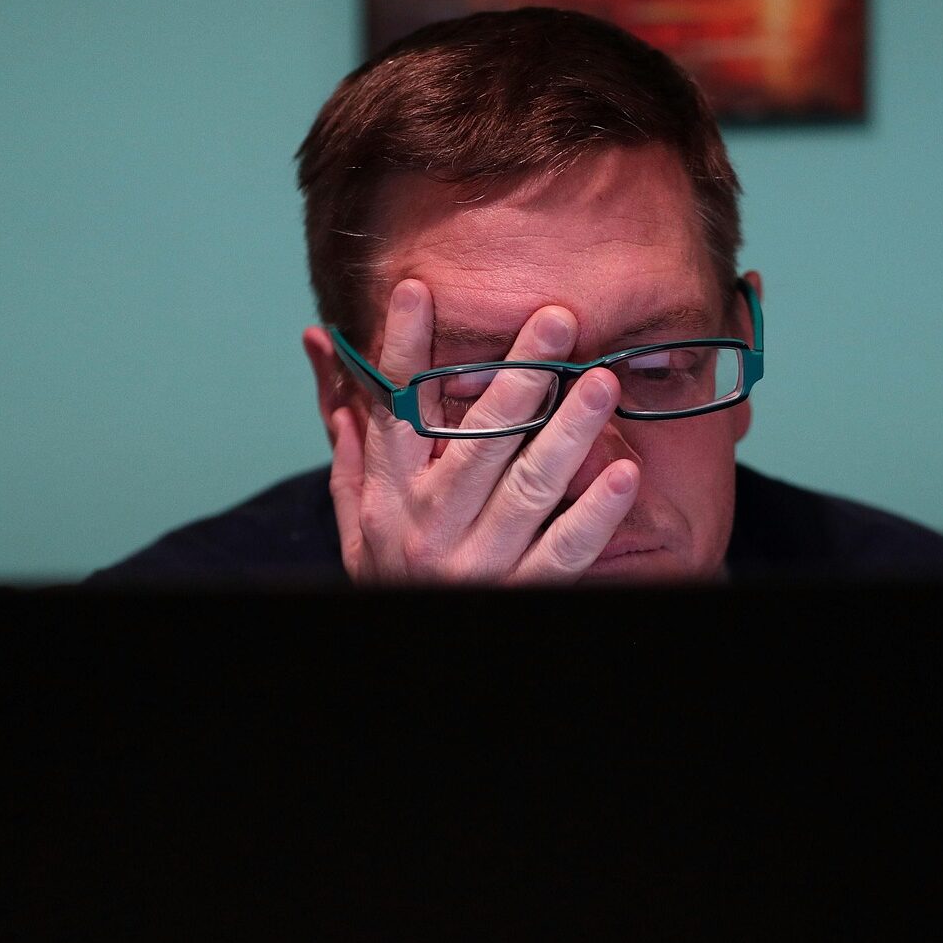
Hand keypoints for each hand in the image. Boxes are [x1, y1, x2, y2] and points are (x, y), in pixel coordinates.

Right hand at [326, 279, 640, 583]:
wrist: (414, 652)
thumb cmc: (392, 567)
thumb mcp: (357, 505)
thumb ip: (349, 426)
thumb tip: (320, 340)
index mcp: (388, 498)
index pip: (395, 413)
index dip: (403, 351)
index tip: (417, 290)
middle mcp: (429, 529)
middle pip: (477, 442)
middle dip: (518, 376)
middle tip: (556, 318)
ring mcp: (478, 565)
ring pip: (527, 488)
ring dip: (568, 431)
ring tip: (602, 381)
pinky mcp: (522, 595)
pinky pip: (565, 551)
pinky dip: (595, 514)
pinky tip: (623, 473)